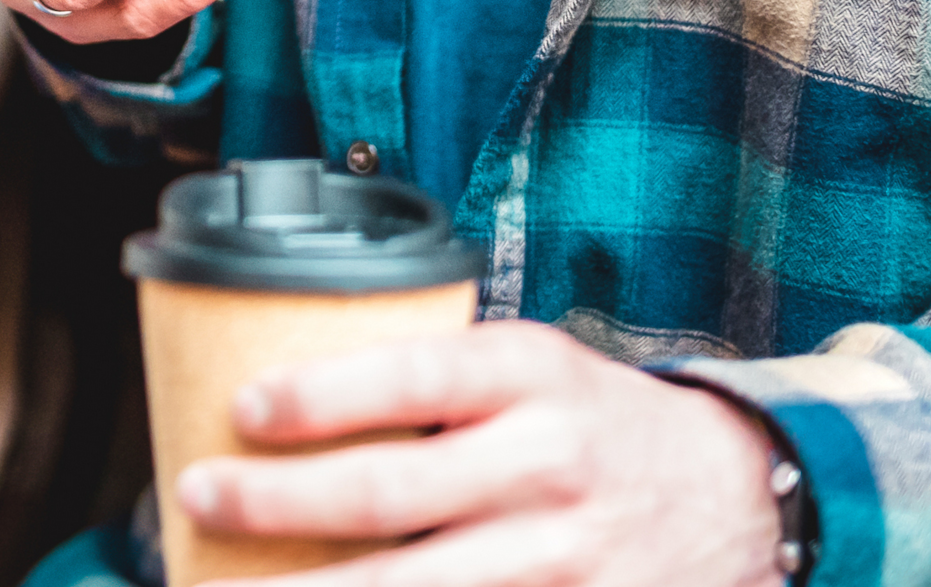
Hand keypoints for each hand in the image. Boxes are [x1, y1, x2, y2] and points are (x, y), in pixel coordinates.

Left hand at [172, 322, 786, 585]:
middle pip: (391, 493)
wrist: (734, 494)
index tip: (243, 408)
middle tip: (196, 493)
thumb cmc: (595, 421)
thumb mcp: (534, 365)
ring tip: (220, 586)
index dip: (323, 394)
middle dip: (277, 500)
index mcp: (532, 377)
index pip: (415, 377)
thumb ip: (440, 379)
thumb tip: (288, 384)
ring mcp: (562, 557)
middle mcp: (547, 464)